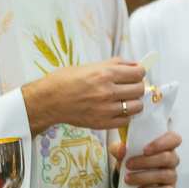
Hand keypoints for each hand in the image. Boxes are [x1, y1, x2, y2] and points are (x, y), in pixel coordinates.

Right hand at [22, 57, 144, 135]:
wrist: (49, 100)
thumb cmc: (66, 80)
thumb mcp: (90, 65)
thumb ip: (115, 64)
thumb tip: (135, 64)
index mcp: (105, 73)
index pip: (138, 73)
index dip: (140, 72)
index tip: (136, 74)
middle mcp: (107, 91)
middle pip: (139, 89)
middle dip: (137, 86)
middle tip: (129, 86)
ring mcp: (106, 109)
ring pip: (136, 106)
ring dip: (133, 102)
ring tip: (124, 99)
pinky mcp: (102, 123)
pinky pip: (126, 120)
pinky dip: (124, 115)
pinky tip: (116, 110)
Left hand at [109, 131, 180, 187]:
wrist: (130, 177)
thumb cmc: (131, 159)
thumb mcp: (122, 151)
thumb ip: (118, 148)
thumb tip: (121, 149)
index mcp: (166, 144)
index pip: (174, 139)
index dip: (162, 143)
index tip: (145, 150)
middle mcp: (172, 159)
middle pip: (166, 158)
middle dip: (145, 162)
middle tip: (128, 165)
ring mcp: (172, 174)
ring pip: (164, 175)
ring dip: (144, 177)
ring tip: (128, 179)